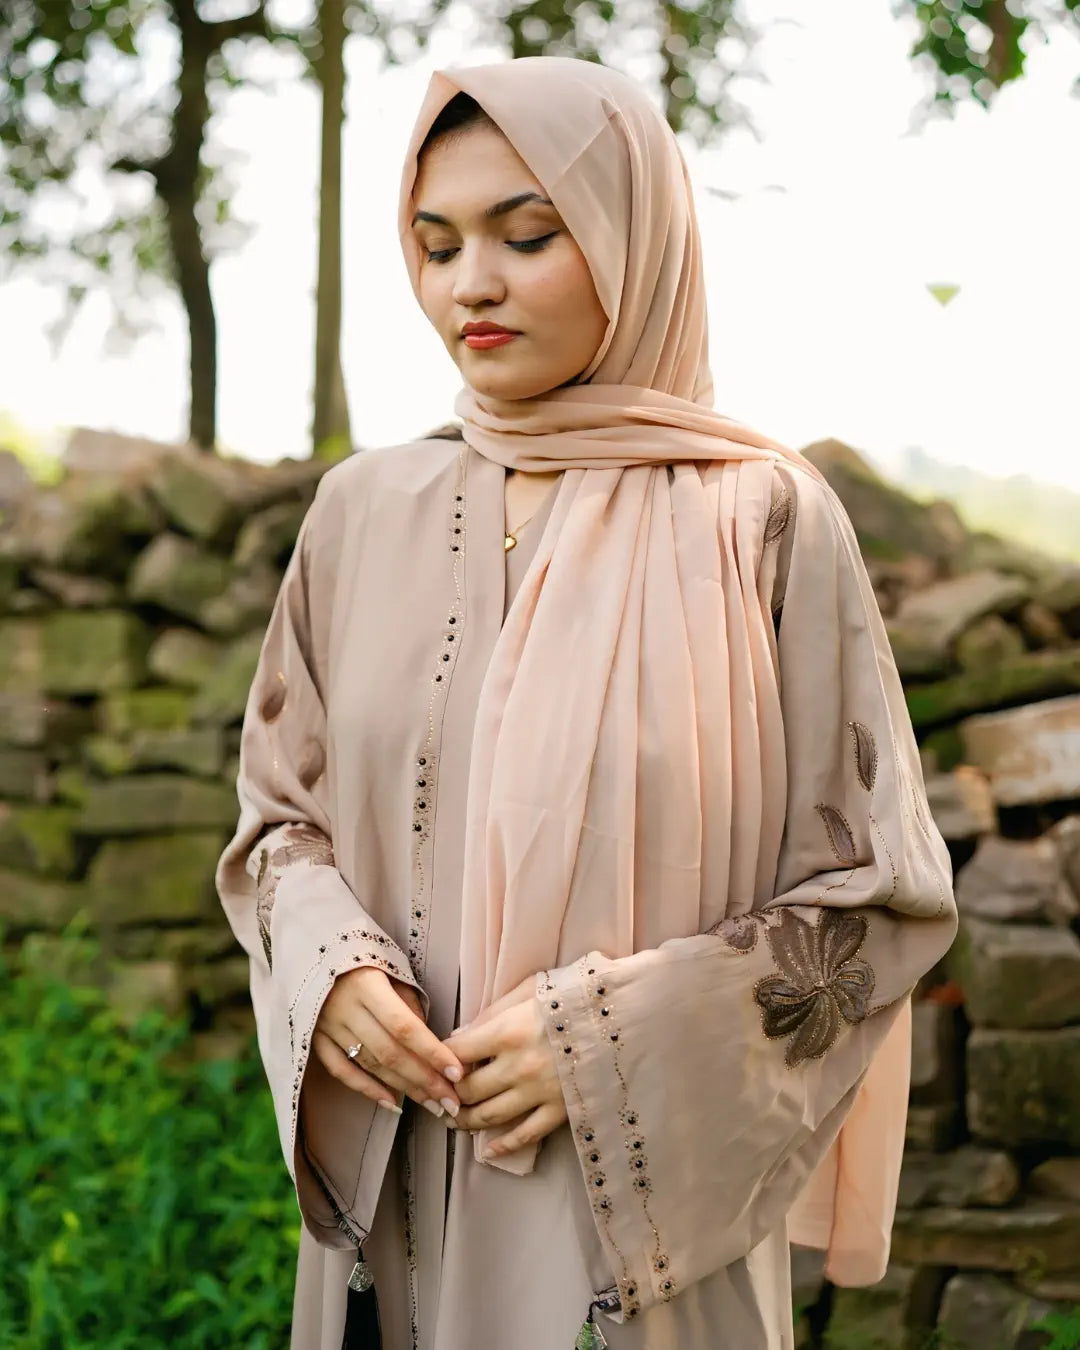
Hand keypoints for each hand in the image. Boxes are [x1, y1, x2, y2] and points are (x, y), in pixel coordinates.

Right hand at [313, 968, 463, 1118]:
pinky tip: (392, 1102)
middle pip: (390, 1053)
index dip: (432, 1053)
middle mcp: (346, 1009)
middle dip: (424, 1080)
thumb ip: (408, 1003)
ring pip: (370, 1065)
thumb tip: (429, 1040)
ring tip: (432, 1104)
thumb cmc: (362, 957)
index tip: (457, 1073)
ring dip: (403, 1088)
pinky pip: (341, 1070)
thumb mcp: (390, 967)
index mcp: (367, 985)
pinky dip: (366, 1088)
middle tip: (451, 1101)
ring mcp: (327, 1027)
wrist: (311, 951)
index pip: (404, 1027)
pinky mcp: (315, 1039)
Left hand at [443, 975, 567, 1158]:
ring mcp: (539, 1092)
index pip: (457, 1052)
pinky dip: (502, 1146)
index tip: (436, 1063)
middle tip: (438, 1097)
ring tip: (453, 1120)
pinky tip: (487, 1150)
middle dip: (447, 1095)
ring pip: (489, 1116)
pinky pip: (525, 1135)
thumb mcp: (531, 988)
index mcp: (508, 1031)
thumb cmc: (577, 995)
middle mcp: (518, 1066)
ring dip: (465, 1121)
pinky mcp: (560, 1110)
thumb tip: (462, 1035)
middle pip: (467, 1089)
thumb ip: (494, 1010)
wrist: (627, 1016)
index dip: (440, 1059)